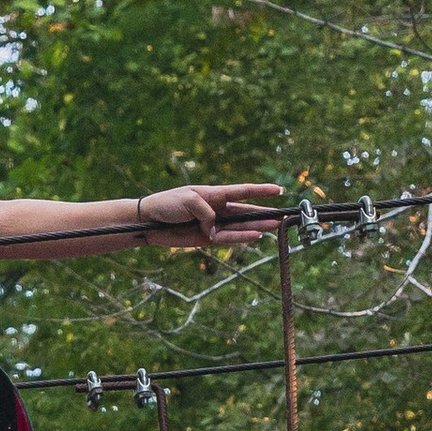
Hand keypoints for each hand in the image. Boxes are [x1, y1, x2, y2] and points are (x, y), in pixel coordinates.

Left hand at [134, 181, 282, 248]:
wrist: (149, 221)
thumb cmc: (167, 204)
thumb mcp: (188, 201)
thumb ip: (206, 212)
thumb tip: (215, 230)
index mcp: (214, 194)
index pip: (242, 191)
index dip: (260, 190)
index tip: (278, 190)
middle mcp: (217, 209)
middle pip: (246, 211)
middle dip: (265, 213)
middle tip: (282, 216)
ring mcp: (214, 225)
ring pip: (240, 226)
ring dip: (258, 226)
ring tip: (276, 226)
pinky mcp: (207, 239)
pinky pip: (228, 239)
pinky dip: (241, 237)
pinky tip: (256, 235)